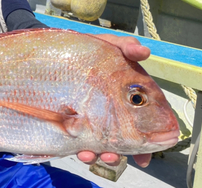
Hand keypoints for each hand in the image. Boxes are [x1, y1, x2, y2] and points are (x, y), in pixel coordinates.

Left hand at [77, 34, 151, 166]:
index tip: (147, 151)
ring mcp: (90, 121)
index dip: (149, 140)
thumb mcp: (108, 45)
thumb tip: (144, 51)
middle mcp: (111, 114)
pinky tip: (81, 151)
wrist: (52, 55)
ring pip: (101, 147)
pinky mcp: (71, 125)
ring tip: (91, 155)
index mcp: (126, 99)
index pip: (143, 123)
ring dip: (100, 156)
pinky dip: (84, 152)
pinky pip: (80, 145)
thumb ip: (126, 47)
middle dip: (119, 153)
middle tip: (113, 156)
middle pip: (122, 141)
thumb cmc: (86, 51)